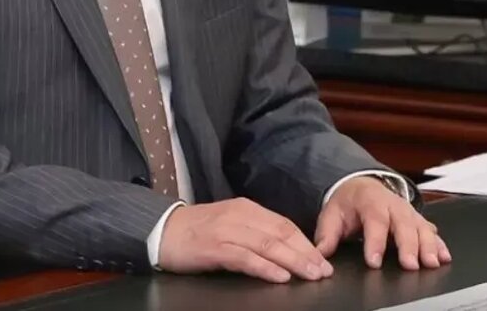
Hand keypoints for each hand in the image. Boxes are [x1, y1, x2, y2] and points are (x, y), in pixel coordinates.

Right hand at [158, 198, 334, 283]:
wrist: (163, 230)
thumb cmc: (198, 232)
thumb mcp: (230, 224)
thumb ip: (255, 232)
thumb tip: (286, 250)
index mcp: (246, 209)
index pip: (284, 224)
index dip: (305, 243)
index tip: (323, 260)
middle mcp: (239, 216)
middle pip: (280, 234)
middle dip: (305, 254)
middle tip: (323, 271)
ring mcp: (226, 231)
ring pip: (267, 245)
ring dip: (292, 261)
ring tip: (310, 275)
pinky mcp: (214, 248)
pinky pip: (245, 258)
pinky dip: (265, 267)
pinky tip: (279, 277)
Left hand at [314, 177, 450, 270]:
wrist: (362, 186)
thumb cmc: (349, 203)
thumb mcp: (332, 214)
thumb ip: (327, 234)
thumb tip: (320, 252)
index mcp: (370, 201)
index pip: (373, 221)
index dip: (375, 242)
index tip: (374, 261)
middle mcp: (393, 205)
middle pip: (403, 224)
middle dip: (408, 245)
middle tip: (409, 265)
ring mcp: (408, 212)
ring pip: (421, 227)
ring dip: (428, 245)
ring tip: (431, 263)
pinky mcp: (418, 220)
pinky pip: (431, 231)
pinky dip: (440, 244)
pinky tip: (444, 257)